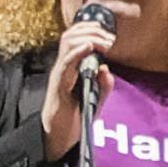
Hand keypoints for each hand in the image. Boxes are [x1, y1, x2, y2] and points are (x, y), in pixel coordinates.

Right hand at [40, 10, 122, 158]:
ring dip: (88, 38)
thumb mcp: (95, 99)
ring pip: (67, 44)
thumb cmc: (75, 118)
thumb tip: (107, 69)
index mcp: (71, 67)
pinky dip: (77, 52)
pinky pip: (65, 63)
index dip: (90, 29)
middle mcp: (63, 66)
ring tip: (104, 42)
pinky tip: (89, 47)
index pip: (76, 37)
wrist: (59, 137)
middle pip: (71, 35)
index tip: (108, 32)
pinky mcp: (58, 85)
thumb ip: (103, 85)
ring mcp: (60, 74)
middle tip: (109, 38)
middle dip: (91, 30)